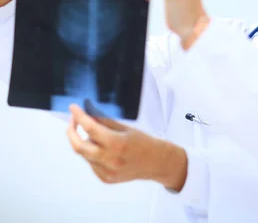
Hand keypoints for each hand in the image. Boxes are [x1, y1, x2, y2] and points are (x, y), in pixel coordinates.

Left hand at [66, 104, 187, 189]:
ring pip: (85, 155)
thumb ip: (105, 122)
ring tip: (100, 137)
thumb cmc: (144, 142)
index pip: (91, 129)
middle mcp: (110, 160)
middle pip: (79, 146)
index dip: (79, 117)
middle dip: (71, 132)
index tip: (73, 108)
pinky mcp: (106, 179)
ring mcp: (107, 172)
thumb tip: (87, 114)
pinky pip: (91, 163)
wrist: (156, 162)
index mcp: (117, 144)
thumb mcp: (126, 128)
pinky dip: (93, 154)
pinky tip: (106, 151)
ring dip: (86, 143)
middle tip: (73, 122)